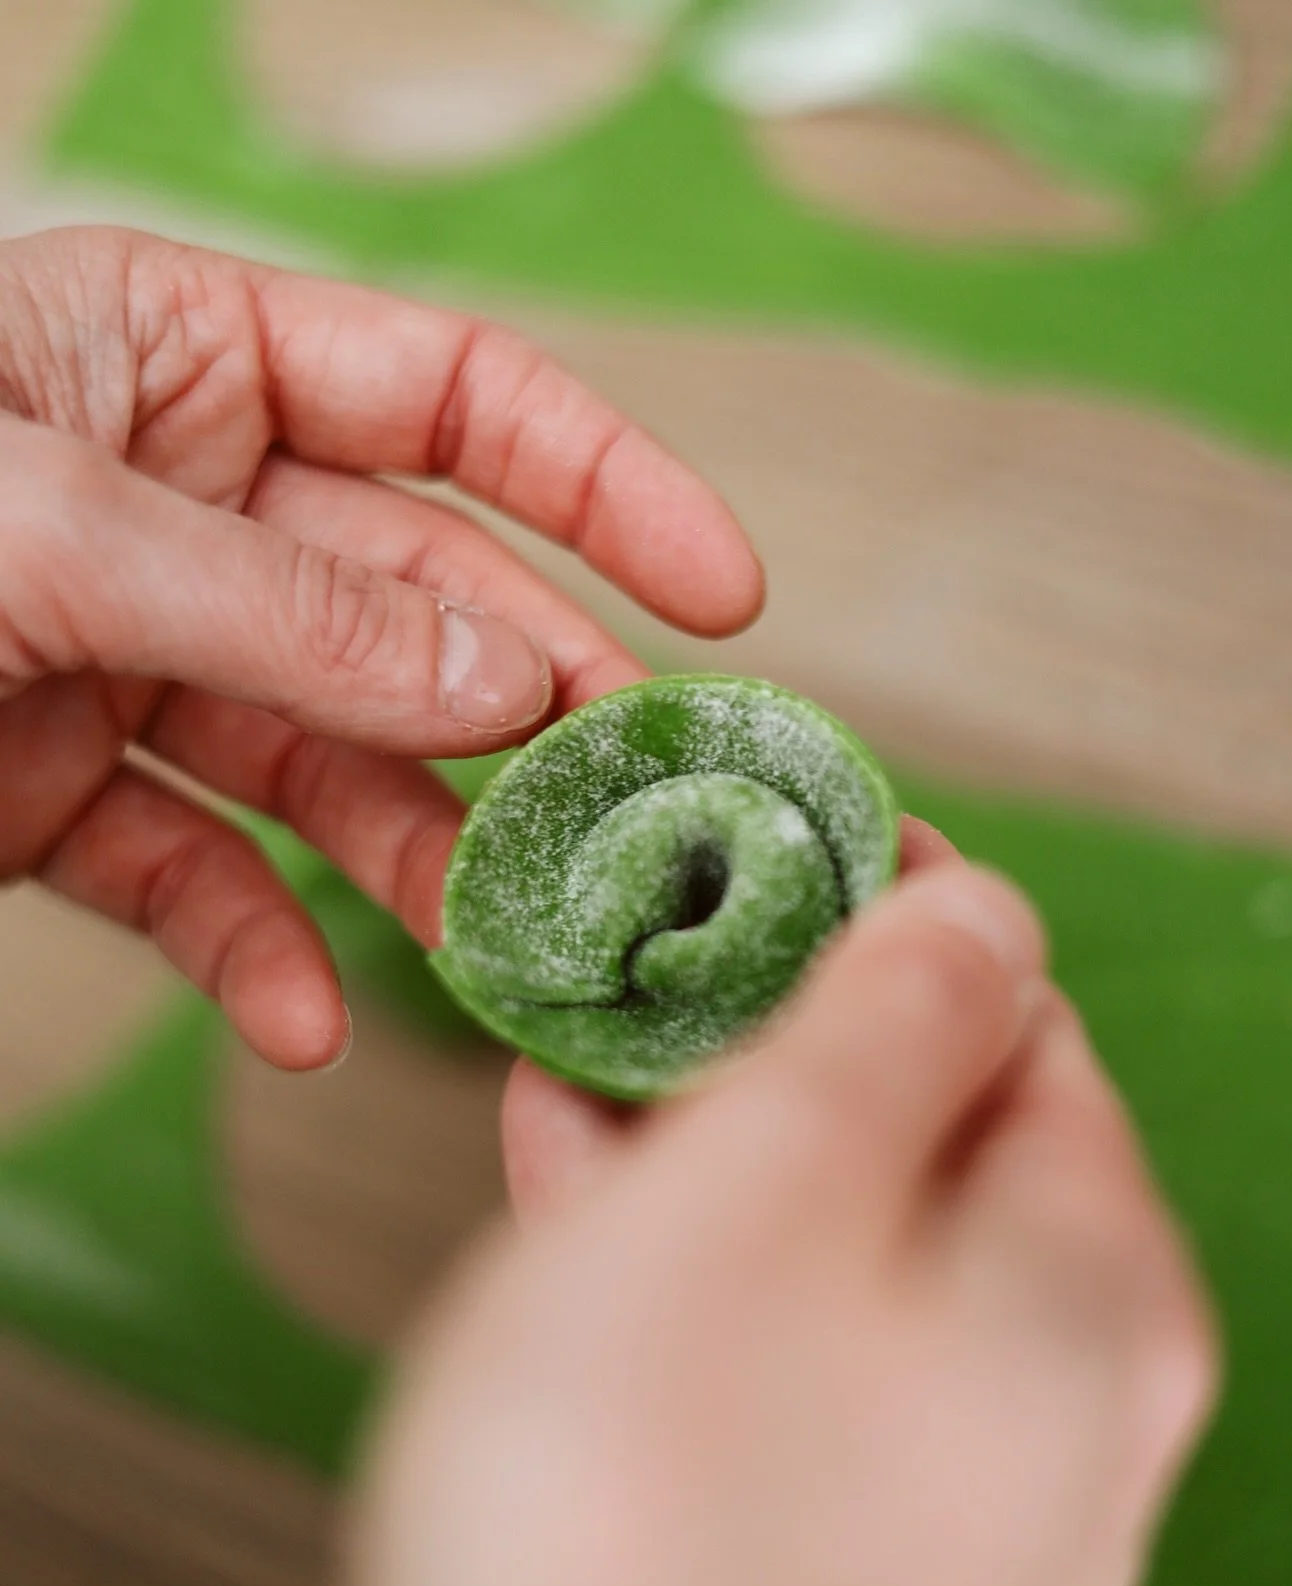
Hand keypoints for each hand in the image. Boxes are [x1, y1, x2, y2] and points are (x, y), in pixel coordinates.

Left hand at [0, 226, 761, 1067]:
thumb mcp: (42, 529)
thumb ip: (285, 605)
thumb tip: (495, 673)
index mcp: (176, 361)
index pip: (455, 397)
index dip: (608, 487)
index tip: (722, 594)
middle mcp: (175, 505)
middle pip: (420, 605)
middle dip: (530, 713)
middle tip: (634, 815)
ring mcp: (124, 653)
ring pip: (330, 759)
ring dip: (415, 857)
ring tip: (494, 942)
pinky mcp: (57, 791)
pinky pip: (195, 871)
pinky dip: (251, 949)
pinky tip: (302, 1018)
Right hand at [317, 824, 1216, 1585]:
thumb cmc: (640, 1523)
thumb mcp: (770, 1180)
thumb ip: (892, 1020)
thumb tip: (984, 910)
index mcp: (1097, 1295)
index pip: (1031, 1025)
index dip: (904, 916)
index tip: (784, 851)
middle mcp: (1065, 1417)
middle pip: (932, 1149)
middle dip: (778, 1046)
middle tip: (649, 974)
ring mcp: (957, 1519)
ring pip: (840, 1262)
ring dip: (712, 1157)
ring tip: (579, 1083)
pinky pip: (788, 1379)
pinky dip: (693, 1286)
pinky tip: (578, 1226)